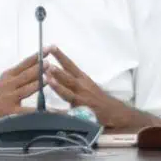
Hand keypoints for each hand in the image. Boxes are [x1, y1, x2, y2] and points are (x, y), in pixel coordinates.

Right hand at [0, 52, 44, 124]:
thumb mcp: (2, 81)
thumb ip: (16, 75)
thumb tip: (32, 67)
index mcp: (9, 75)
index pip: (24, 63)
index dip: (36, 56)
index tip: (47, 49)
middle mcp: (10, 84)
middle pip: (27, 74)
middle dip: (39, 68)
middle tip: (50, 61)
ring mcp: (11, 97)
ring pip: (27, 88)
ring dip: (39, 83)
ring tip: (51, 78)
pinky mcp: (11, 110)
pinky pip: (29, 111)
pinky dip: (41, 112)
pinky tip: (51, 112)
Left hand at [43, 46, 158, 130]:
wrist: (113, 111)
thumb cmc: (98, 97)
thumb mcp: (87, 84)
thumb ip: (73, 79)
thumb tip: (56, 73)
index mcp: (83, 79)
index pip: (70, 65)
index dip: (61, 56)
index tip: (52, 47)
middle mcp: (81, 87)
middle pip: (68, 77)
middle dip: (57, 70)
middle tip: (47, 63)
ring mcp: (80, 99)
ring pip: (67, 92)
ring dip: (57, 86)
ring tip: (48, 79)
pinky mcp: (80, 112)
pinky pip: (67, 112)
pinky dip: (58, 111)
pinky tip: (48, 110)